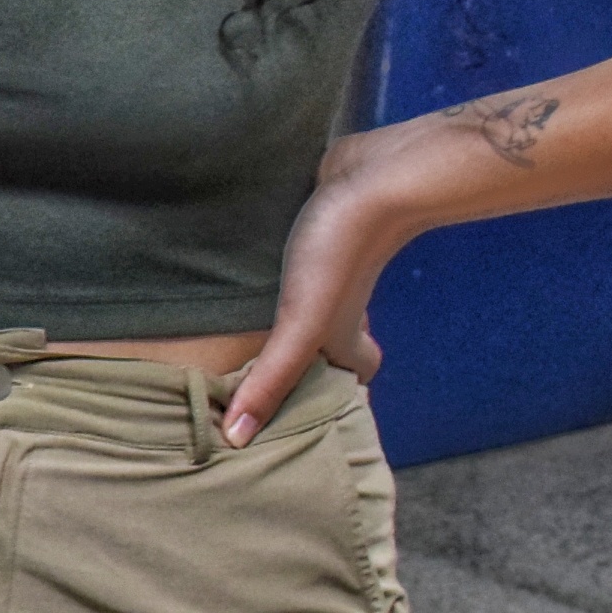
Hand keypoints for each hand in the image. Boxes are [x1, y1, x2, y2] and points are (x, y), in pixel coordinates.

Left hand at [221, 122, 439, 445]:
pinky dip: (273, 273)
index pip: (346, 379)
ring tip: (237, 330)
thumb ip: (273, 379)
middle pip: (326, 342)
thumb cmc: (342, 252)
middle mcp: (337, 307)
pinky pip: (292, 263)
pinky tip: (244, 266)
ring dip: (280, 316)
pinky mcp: (313, 233)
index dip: (327, 399)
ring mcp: (327, 269)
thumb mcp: (302, 323)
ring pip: (307, 304)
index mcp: (341, 336)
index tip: (289, 417)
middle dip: (297, 360)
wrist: (375, 174)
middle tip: (253, 378)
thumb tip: (236, 438)